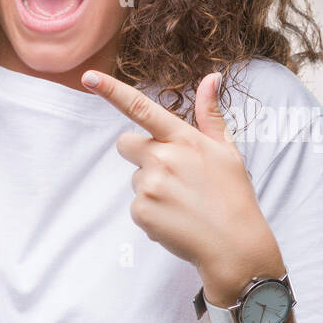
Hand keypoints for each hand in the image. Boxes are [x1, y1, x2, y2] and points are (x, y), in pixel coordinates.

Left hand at [81, 68, 277, 282]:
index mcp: (183, 139)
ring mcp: (150, 186)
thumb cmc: (233, 195)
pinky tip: (177, 219)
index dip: (111, 91)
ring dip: (152, 187)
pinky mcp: (141, 211)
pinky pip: (137, 205)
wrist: (234, 245)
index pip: (140, 108)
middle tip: (171, 173)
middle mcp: (163, 158)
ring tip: (183, 202)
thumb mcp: (227, 150)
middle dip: (140, 153)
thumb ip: (210, 114)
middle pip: (126, 144)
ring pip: (135, 178)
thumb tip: (211, 77)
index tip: (88, 77)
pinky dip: (153, 212)